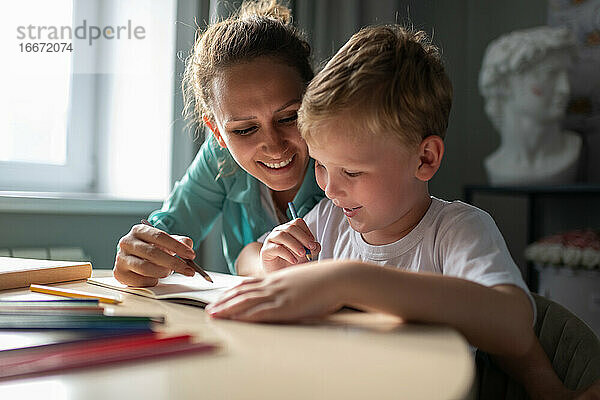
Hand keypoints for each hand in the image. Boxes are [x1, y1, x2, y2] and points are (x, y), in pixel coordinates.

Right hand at [113, 223, 196, 286]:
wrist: (134, 258)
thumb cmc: (152, 249)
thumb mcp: (166, 242)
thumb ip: (179, 242)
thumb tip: (188, 244)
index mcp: (139, 230)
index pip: (159, 236)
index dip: (177, 246)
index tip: (191, 255)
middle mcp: (127, 242)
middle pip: (153, 253)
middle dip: (174, 263)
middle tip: (188, 270)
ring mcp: (121, 258)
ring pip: (146, 268)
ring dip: (163, 272)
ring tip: (169, 272)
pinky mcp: (119, 273)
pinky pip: (140, 281)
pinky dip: (152, 280)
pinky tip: (156, 277)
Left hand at [206, 263, 342, 321]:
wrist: (338, 277)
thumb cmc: (326, 280)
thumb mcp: (304, 280)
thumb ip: (292, 286)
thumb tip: (289, 292)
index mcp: (278, 279)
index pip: (249, 283)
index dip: (232, 291)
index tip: (221, 296)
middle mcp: (274, 285)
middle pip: (242, 292)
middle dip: (224, 301)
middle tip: (209, 308)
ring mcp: (278, 295)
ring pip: (246, 301)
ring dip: (227, 308)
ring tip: (213, 314)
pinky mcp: (285, 306)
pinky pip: (260, 311)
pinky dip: (244, 316)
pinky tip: (234, 319)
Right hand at [260, 218, 319, 272]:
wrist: (278, 273)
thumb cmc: (291, 261)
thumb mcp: (305, 254)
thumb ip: (312, 249)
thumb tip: (316, 245)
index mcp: (288, 229)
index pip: (297, 222)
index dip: (306, 231)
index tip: (312, 243)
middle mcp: (279, 232)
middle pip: (291, 227)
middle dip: (303, 237)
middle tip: (311, 248)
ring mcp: (271, 240)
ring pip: (282, 235)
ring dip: (295, 244)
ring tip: (303, 254)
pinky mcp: (266, 250)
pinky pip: (277, 248)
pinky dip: (288, 254)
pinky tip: (294, 260)